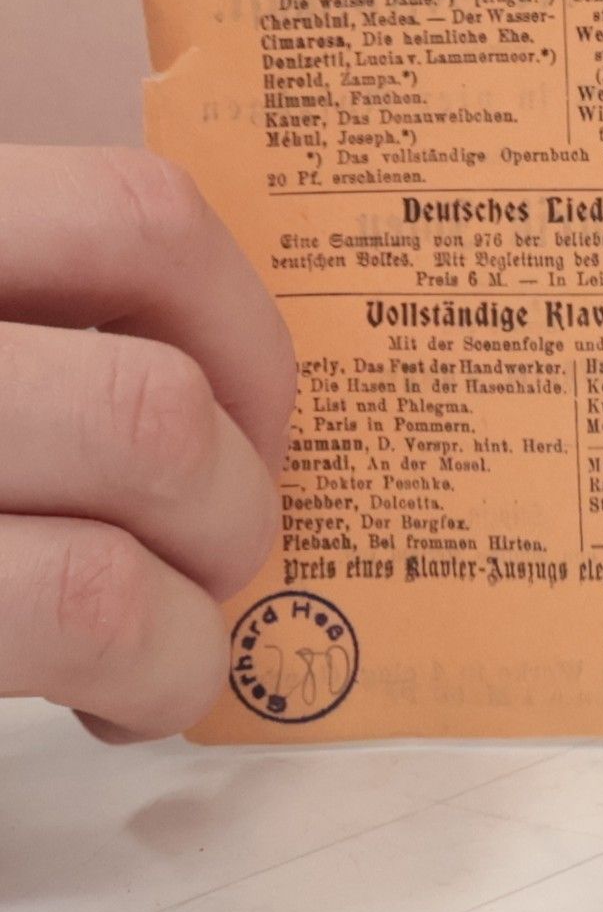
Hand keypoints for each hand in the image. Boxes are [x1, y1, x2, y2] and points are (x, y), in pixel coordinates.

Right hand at [0, 145, 293, 738]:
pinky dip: (158, 665)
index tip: (257, 410)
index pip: (133, 216)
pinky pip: (78, 608)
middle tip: (222, 551)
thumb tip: (234, 400)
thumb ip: (36, 340)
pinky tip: (125, 695)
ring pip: (138, 470)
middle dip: (240, 493)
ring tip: (176, 636)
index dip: (241, 323)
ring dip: (203, 587)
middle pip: (154, 385)